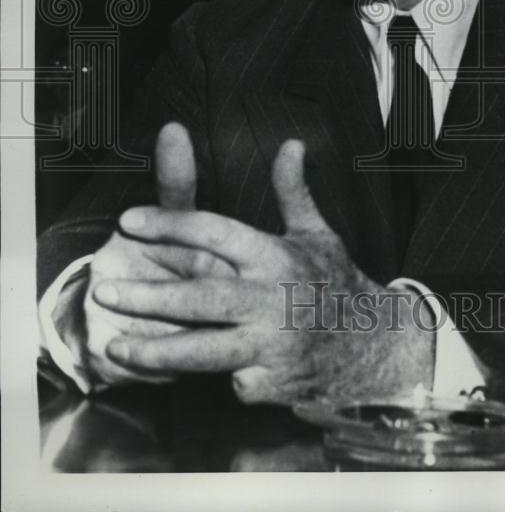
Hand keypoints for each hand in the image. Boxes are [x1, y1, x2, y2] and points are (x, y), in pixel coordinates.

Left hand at [93, 140, 434, 402]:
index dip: (171, 224)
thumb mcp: (316, 233)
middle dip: (149, 296)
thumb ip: (293, 191)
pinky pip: (229, 381)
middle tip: (105, 291)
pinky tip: (189, 372)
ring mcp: (272, 345)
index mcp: (278, 256)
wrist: (376, 345)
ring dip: (158, 351)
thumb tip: (291, 143)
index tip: (130, 220)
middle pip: (201, 297)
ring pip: (205, 350)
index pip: (216, 233)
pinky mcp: (272, 383)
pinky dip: (209, 376)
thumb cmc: (336, 281)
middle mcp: (272, 299)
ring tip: (116, 348)